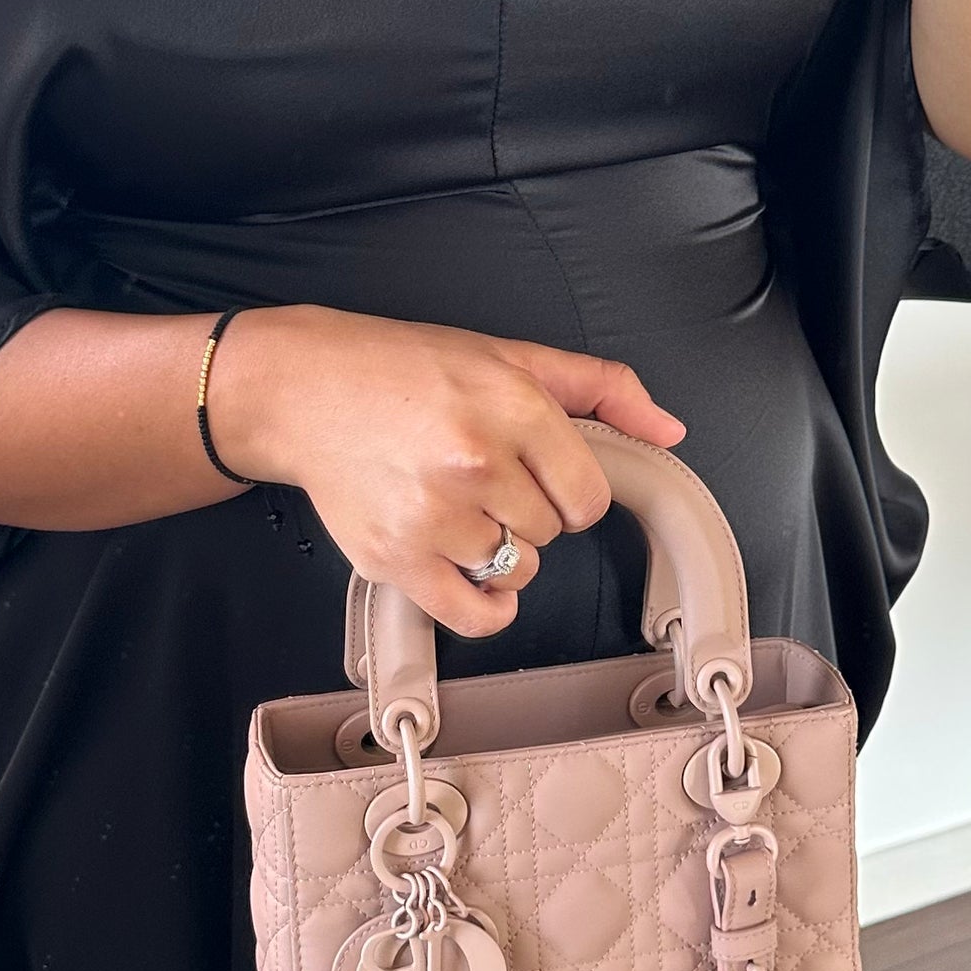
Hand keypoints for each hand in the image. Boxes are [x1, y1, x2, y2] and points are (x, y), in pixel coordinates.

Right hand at [205, 304, 686, 637]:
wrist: (301, 390)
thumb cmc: (401, 369)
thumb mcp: (508, 356)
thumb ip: (600, 388)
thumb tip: (668, 428)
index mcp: (512, 406)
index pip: (589, 497)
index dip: (568, 489)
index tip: (537, 473)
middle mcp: (476, 461)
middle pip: (552, 534)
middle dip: (526, 511)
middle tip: (480, 477)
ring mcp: (434, 515)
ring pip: (517, 572)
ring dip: (496, 550)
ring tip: (454, 505)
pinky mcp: (396, 557)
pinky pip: (475, 615)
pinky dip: (485, 606)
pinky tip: (471, 574)